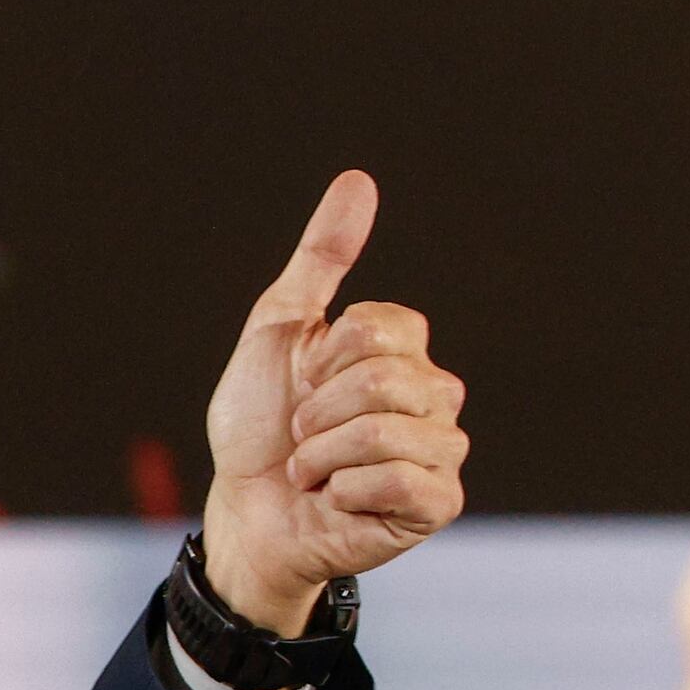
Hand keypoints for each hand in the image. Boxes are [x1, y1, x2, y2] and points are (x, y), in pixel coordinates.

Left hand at [200, 174, 467, 631]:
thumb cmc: (258, 427)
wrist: (245, 509)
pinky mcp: (439, 503)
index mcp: (406, 351)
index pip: (378, 326)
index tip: (303, 383)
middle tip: (303, 437)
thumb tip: (358, 180)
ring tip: (315, 471)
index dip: (321, 357)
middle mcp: (437, 395)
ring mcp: (444, 450)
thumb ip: (321, 258)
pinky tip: (339, 501)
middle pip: (381, 378)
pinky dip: (346, 491)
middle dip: (315, 411)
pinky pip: (401, 480)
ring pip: (385, 429)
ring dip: (322, 455)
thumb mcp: (278, 329)